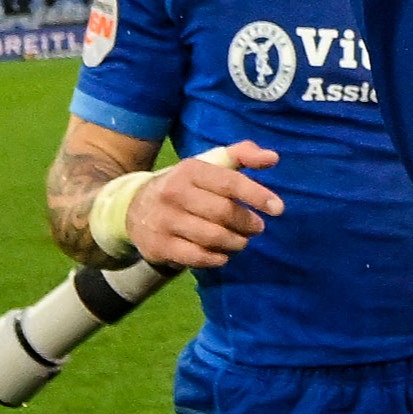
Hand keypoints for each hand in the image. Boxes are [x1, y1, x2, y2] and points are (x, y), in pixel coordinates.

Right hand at [130, 142, 282, 267]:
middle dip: (248, 223)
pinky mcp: (159, 245)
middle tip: (257, 228)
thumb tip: (273, 158)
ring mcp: (165, 221)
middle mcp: (174, 193)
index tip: (278, 208)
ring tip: (241, 241)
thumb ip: (242, 155)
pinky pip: (197, 257)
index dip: (257, 195)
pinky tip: (223, 255)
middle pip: (224, 213)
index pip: (230, 183)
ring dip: (236, 243)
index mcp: (190, 170)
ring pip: (213, 237)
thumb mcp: (209, 164)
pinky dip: (217, 259)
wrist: (134, 207)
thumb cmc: (185, 185)